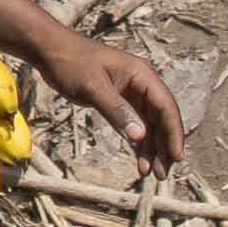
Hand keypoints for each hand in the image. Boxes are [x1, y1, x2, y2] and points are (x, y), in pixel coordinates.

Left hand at [29, 26, 183, 170]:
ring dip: (152, 149)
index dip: (174, 132)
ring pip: (150, 125)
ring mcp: (132, 94)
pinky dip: (138, 143)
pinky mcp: (120, 102)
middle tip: (162, 174)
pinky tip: (140, 162)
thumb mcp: (93, 87)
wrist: (51, 52)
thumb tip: (140, 136)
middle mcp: (142, 84)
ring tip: (150, 174)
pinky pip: (135, 125)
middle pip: (162, 119)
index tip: (176, 156)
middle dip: (164, 146)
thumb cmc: (72, 63)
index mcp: (142, 75)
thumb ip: (116, 111)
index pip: (166, 107)